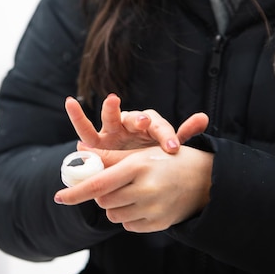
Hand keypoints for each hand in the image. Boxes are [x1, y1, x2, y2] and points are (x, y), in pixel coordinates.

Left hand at [54, 144, 213, 231]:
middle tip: (115, 182)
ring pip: (113, 214)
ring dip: (115, 204)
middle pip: (104, 199)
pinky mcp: (156, 224)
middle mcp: (145, 189)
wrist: (204, 180)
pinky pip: (128, 224)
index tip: (59, 196)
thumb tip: (82, 152)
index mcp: (138, 166)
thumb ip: (111, 157)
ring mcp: (152, 209)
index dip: (77, 191)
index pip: (100, 183)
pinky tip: (144, 202)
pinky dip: (129, 214)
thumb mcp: (141, 154)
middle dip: (103, 192)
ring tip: (133, 190)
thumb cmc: (168, 160)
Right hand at [66, 94, 208, 153]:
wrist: (128, 173)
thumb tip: (204, 117)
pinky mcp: (96, 142)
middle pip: (136, 117)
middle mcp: (131, 124)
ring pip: (111, 117)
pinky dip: (77, 115)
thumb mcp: (165, 149)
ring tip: (113, 100)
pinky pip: (84, 129)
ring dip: (111, 109)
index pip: (159, 127)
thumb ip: (182, 135)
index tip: (173, 147)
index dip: (166, 135)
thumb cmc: (149, 156)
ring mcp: (112, 131)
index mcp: (150, 126)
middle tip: (145, 122)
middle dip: (141, 119)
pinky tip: (70, 103)